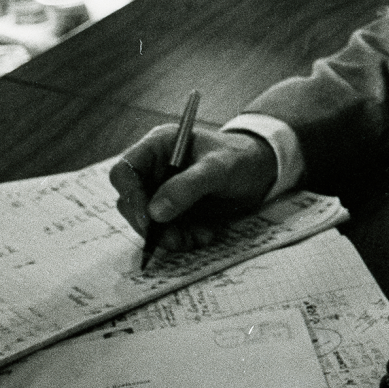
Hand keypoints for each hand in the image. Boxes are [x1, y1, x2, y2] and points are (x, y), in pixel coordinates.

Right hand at [107, 124, 276, 259]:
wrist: (263, 169)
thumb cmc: (240, 158)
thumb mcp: (218, 169)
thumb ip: (187, 187)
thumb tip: (155, 213)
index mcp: (156, 147)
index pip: (124, 172)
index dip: (131, 197)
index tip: (149, 222)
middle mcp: (154, 168)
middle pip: (132, 202)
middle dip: (152, 225)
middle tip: (175, 240)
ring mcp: (163, 190)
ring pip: (149, 221)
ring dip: (169, 235)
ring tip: (199, 238)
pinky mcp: (176, 209)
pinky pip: (168, 229)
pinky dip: (183, 237)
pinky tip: (205, 235)